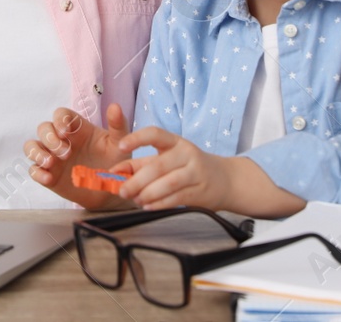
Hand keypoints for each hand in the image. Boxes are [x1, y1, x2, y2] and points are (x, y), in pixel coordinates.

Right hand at [25, 103, 132, 207]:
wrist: (110, 190)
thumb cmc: (114, 162)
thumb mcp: (118, 143)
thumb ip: (117, 125)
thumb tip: (115, 106)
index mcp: (76, 128)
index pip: (60, 114)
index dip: (59, 119)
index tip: (65, 131)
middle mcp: (61, 140)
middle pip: (43, 128)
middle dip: (50, 138)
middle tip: (66, 153)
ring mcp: (53, 158)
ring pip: (31, 146)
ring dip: (37, 152)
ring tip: (50, 163)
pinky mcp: (49, 175)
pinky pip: (33, 170)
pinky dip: (37, 173)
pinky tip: (48, 178)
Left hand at [114, 126, 236, 209]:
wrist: (225, 180)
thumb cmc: (188, 167)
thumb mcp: (167, 158)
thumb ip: (140, 164)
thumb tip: (115, 172)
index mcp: (175, 142)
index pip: (155, 133)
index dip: (137, 138)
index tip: (120, 146)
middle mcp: (186, 153)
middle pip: (158, 166)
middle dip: (137, 181)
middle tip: (122, 191)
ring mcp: (195, 172)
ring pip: (167, 184)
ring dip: (148, 194)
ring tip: (136, 200)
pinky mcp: (200, 191)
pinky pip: (176, 198)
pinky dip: (159, 204)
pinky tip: (148, 206)